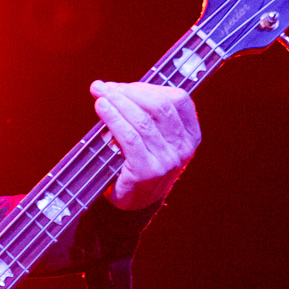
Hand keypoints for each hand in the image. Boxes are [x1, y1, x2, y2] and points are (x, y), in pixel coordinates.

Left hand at [90, 80, 199, 210]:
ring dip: (117, 101)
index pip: (178, 99)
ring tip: (98, 94)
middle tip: (104, 88)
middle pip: (159, 106)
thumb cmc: (138, 161)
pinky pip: (129, 137)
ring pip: (142, 120)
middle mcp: (183, 148)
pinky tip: (101, 108)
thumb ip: (140, 112)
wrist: (133, 202)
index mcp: (190, 135)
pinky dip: (113, 118)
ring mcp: (167, 161)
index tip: (123, 86)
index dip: (148, 87)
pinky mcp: (147, 171)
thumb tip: (110, 87)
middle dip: (128, 91)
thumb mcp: (151, 137)